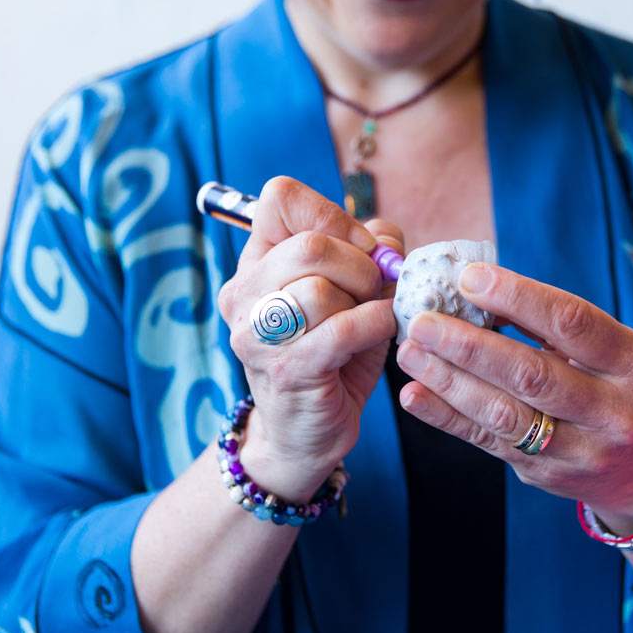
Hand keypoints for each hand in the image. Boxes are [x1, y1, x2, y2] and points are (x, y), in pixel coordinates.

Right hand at [217, 177, 402, 495]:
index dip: (332, 213)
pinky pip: (342, 329)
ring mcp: (258, 334)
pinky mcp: (286, 370)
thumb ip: (368, 253)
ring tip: (374, 315)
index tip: (359, 246)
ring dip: (367, 298)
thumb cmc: (332, 356)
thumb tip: (387, 238)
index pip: (279, 198)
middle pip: (307, 244)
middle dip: (359, 262)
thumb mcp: (350, 294)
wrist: (304, 435)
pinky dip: (376, 324)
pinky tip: (382, 332)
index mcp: (256, 262)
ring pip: (321, 286)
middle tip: (374, 287)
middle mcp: (245, 292)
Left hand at [394, 261, 632, 524]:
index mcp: (632, 363)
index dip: (518, 297)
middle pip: (532, 373)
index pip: (573, 322)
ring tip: (410, 353)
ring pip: (504, 413)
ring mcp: (579, 450)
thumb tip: (477, 289)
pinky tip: (414, 396)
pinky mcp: (545, 474)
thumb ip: (554, 326)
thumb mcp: (611, 352)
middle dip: (470, 345)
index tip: (470, 278)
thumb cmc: (618, 389)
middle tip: (423, 321)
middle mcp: (611, 411)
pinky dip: (446, 418)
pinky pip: (488, 443)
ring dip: (449, 380)